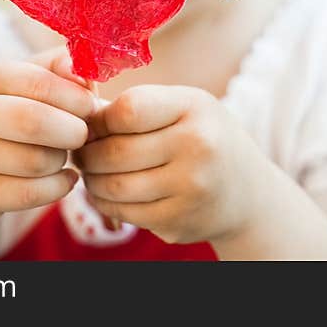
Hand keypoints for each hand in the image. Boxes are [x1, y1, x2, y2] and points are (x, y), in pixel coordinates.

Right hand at [0, 47, 96, 221]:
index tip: (90, 107)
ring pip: (34, 162)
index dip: (76, 98)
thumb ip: (63, 68)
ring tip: (62, 155)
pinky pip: (27, 195)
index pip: (39, 83)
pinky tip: (64, 178)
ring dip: (62, 161)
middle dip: (72, 131)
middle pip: (34, 122)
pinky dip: (58, 188)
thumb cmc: (14, 112)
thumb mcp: (34, 81)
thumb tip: (85, 72)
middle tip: (82, 135)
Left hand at [73, 85, 266, 244]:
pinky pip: (124, 212)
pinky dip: (104, 202)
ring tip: (89, 170)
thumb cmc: (204, 137)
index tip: (92, 124)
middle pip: (115, 151)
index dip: (99, 118)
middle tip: (79, 151)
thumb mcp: (185, 106)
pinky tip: (106, 192)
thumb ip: (139, 105)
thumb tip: (79, 112)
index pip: (128, 110)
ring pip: (114, 185)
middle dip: (86, 153)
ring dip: (91, 180)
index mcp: (195, 109)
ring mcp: (190, 189)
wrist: (248, 192)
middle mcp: (198, 147)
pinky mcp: (179, 221)